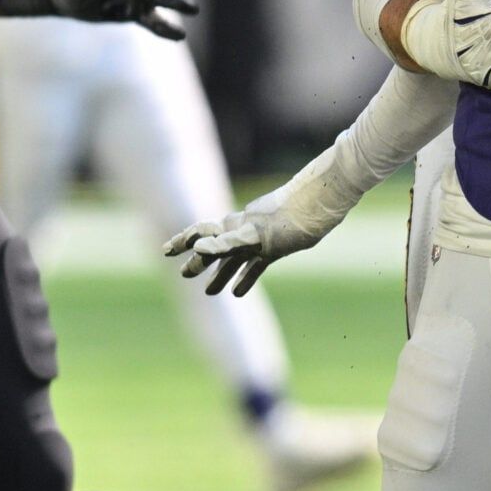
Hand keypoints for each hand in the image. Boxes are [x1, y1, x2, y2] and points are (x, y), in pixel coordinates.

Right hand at [165, 168, 353, 296]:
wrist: (326, 198)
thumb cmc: (294, 214)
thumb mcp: (259, 232)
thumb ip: (229, 242)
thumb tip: (198, 248)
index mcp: (237, 225)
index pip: (203, 234)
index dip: (183, 242)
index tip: (165, 252)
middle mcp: (245, 229)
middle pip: (217, 247)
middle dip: (199, 261)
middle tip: (184, 275)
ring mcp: (261, 237)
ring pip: (235, 257)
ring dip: (222, 273)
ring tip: (209, 292)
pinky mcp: (278, 245)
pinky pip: (257, 263)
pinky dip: (247, 276)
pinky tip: (239, 291)